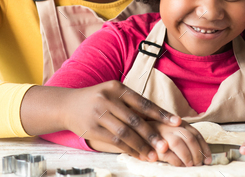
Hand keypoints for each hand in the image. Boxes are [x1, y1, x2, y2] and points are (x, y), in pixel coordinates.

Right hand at [60, 81, 181, 160]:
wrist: (67, 105)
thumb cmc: (96, 99)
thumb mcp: (112, 94)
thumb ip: (131, 104)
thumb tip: (158, 117)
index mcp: (116, 87)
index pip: (143, 102)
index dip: (160, 113)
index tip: (177, 122)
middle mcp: (107, 99)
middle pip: (135, 119)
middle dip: (152, 134)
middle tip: (166, 146)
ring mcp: (98, 113)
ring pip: (125, 133)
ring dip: (141, 146)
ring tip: (153, 155)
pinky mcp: (92, 128)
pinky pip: (114, 141)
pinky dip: (128, 149)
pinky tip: (137, 154)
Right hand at [148, 121, 211, 166]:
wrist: (134, 133)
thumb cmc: (156, 135)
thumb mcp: (172, 131)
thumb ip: (184, 136)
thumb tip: (202, 153)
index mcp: (177, 122)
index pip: (196, 133)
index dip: (204, 148)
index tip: (208, 159)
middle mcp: (170, 125)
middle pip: (190, 138)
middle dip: (197, 153)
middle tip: (199, 163)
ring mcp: (161, 133)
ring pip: (179, 144)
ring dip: (188, 156)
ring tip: (190, 165)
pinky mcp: (152, 143)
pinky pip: (167, 153)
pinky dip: (176, 161)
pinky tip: (179, 165)